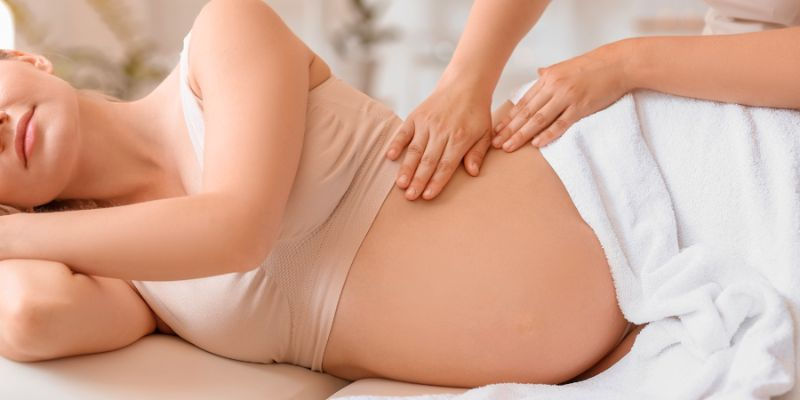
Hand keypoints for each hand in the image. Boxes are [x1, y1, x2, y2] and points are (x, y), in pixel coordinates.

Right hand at [386, 83, 492, 200]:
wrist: (465, 85)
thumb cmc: (476, 113)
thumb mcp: (485, 133)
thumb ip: (478, 153)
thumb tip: (473, 172)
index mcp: (460, 138)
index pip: (446, 165)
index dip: (437, 182)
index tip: (428, 196)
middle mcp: (441, 131)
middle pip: (428, 160)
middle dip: (419, 180)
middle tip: (411, 196)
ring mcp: (427, 123)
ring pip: (415, 149)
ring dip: (407, 168)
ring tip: (401, 184)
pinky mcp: (416, 116)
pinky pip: (404, 132)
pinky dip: (396, 143)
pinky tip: (390, 156)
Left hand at [493, 41, 630, 149]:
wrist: (619, 63)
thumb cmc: (593, 66)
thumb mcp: (566, 66)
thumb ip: (549, 74)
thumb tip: (536, 73)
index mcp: (548, 78)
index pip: (524, 101)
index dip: (509, 117)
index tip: (496, 130)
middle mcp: (554, 87)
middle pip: (527, 112)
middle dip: (509, 129)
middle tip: (495, 143)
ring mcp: (567, 97)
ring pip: (539, 119)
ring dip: (522, 134)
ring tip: (509, 146)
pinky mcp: (581, 106)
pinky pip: (561, 123)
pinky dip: (548, 134)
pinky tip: (536, 143)